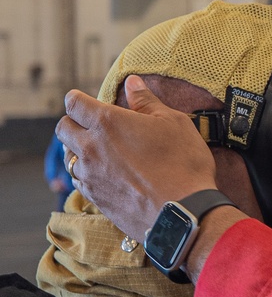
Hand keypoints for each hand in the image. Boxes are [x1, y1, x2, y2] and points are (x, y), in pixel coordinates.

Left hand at [57, 77, 218, 242]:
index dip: (78, 99)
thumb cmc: (183, 164)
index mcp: (107, 123)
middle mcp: (91, 148)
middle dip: (73, 123)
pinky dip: (87, 175)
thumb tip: (132, 83)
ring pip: (69, 157)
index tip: (85, 101)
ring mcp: (90, 176)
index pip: (73, 103)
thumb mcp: (173, 123)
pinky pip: (79, 181)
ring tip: (99, 152)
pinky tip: (105, 175)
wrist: (183, 213)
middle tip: (92, 125)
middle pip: (63, 129)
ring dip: (79, 151)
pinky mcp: (95, 198)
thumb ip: (147, 101)